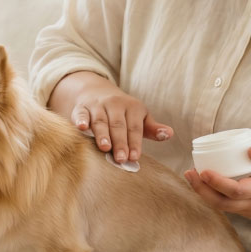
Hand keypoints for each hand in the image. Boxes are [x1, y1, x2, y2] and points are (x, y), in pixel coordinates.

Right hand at [58, 75, 172, 163]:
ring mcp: (97, 105)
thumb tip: (170, 134)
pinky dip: (81, 120)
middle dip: (120, 142)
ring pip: (100, 121)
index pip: (135, 127)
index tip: (134, 157)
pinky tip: (81, 127)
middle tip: (121, 159)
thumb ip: (153, 129)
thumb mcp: (140, 117)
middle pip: (118, 125)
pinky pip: (81, 114)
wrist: (97, 92)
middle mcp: (115, 104)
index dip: (134, 142)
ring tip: (105, 148)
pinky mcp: (82, 108)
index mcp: (133, 107)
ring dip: (102, 134)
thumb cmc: (123, 113)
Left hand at [184, 143, 250, 217]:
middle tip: (189, 172)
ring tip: (191, 175)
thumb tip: (249, 151)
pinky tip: (201, 182)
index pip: (238, 191)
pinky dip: (211, 195)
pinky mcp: (246, 211)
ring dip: (203, 193)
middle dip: (202, 190)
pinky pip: (225, 206)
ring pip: (222, 207)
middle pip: (223, 203)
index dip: (218, 182)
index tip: (204, 170)